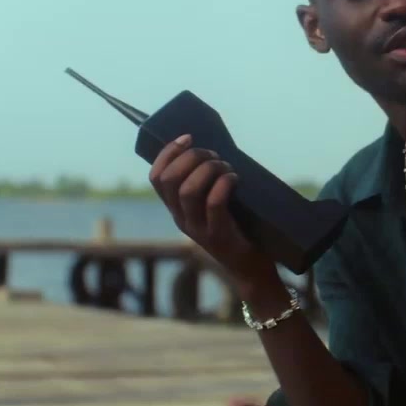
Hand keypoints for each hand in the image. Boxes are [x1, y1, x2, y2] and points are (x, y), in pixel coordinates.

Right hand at [149, 134, 275, 288]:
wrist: (249, 268)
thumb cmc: (236, 228)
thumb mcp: (212, 206)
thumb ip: (206, 184)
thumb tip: (213, 149)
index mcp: (175, 209)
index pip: (156, 177)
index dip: (168, 153)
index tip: (188, 137)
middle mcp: (180, 219)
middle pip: (170, 179)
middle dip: (191, 157)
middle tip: (214, 155)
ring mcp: (197, 229)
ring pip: (188, 190)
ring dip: (208, 169)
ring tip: (225, 166)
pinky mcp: (218, 236)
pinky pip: (214, 203)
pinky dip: (224, 184)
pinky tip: (235, 178)